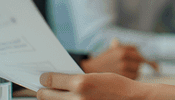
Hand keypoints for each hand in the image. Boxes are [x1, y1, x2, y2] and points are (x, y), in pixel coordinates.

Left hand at [37, 72, 174, 99]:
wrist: (132, 99)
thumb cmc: (115, 85)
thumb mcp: (95, 76)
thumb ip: (76, 79)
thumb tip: (58, 80)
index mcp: (81, 83)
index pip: (51, 80)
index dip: (44, 78)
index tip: (43, 77)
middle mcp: (77, 98)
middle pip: (47, 95)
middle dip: (43, 90)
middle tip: (42, 88)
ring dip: (52, 99)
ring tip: (52, 94)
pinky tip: (66, 99)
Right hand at [80, 41, 157, 79]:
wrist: (89, 69)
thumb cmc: (104, 59)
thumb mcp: (114, 50)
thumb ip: (127, 47)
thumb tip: (138, 48)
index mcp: (123, 49)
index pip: (140, 55)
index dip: (150, 63)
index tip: (157, 68)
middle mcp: (124, 57)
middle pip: (140, 64)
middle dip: (136, 66)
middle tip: (127, 67)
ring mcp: (122, 68)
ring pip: (137, 72)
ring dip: (133, 72)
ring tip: (122, 72)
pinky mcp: (121, 77)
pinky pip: (133, 78)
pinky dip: (130, 78)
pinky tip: (122, 77)